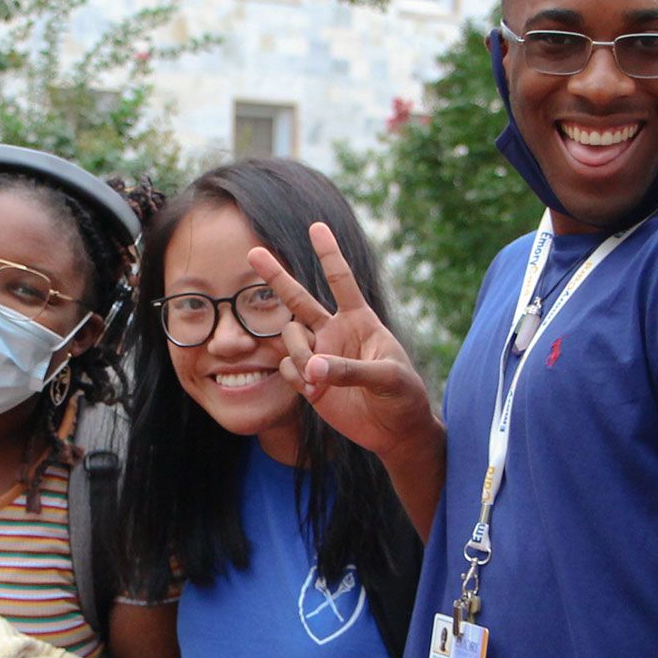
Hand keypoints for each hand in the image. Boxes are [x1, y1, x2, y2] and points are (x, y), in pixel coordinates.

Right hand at [255, 224, 436, 462]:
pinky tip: (315, 391)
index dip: (329, 254)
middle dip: (277, 276)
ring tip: (318, 379)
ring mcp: (319, 354)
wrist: (396, 430)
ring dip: (299, 355)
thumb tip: (313, 368)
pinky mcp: (309, 380)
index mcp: (360, 321)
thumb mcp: (387, 379)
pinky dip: (297, 377)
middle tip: (253, 252)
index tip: (316, 227)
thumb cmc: (403, 396)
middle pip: (299, 298)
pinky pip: (287, 368)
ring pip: (290, 339)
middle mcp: (335, 332)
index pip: (341, 281)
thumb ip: (349, 371)